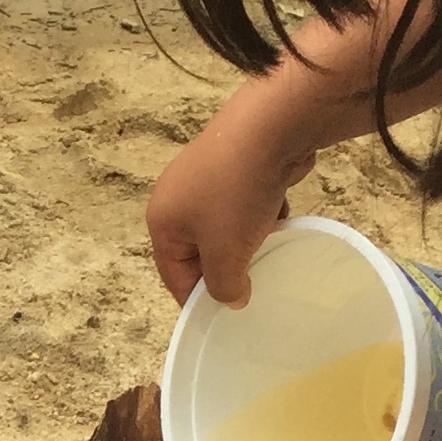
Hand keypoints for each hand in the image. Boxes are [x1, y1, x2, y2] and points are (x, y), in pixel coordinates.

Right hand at [148, 86, 315, 306]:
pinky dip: (261, 213)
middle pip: (202, 253)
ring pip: (228, 230)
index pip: (175, 277)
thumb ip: (224, 288)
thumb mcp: (225, 255)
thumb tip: (232, 299)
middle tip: (255, 278)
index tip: (230, 313)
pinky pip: (246, 204)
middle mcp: (177, 197)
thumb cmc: (236, 196)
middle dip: (230, 266)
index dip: (201, 300)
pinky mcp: (236, 162)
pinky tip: (279, 212)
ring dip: (250, 241)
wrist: (271, 127)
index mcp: (162, 221)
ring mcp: (207, 176)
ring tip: (270, 241)